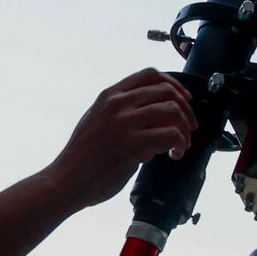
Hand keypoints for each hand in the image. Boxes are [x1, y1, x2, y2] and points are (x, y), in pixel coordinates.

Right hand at [43, 68, 198, 209]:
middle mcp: (117, 104)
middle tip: (190, 127)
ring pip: (172, 112)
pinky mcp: (132, 146)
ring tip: (182, 145)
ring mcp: (124, 124)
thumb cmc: (82, 157)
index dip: (174, 85)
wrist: (66, 181)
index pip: (150, 75)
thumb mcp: (96, 120)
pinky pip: (170, 136)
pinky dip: (179, 145)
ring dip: (185, 130)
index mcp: (109, 96)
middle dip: (186, 110)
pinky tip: (174, 155)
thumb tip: (154, 112)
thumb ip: (120, 111)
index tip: (184, 100)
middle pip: (167, 92)